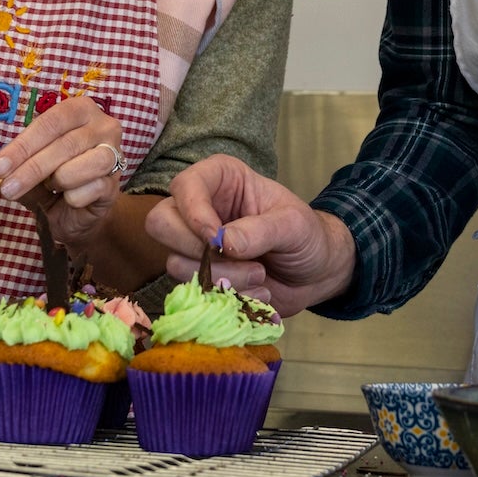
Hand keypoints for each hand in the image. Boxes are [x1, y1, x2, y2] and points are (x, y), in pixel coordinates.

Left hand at [0, 95, 128, 248]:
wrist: (77, 214)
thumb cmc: (52, 179)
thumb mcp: (30, 166)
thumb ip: (15, 163)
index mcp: (80, 110)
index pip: (49, 123)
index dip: (22, 146)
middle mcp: (103, 126)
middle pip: (63, 145)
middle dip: (29, 169)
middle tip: (7, 188)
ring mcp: (114, 154)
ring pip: (76, 168)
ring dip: (54, 182)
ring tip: (50, 187)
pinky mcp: (115, 184)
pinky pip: (87, 191)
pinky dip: (71, 199)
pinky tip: (70, 198)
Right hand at [145, 155, 356, 317]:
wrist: (316, 273)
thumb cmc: (306, 235)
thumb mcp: (293, 224)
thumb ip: (261, 230)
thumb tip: (223, 243)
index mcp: (220, 179)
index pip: (183, 186)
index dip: (193, 213)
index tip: (215, 238)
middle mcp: (200, 209)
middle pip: (160, 223)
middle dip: (197, 249)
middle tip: (237, 257)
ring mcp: (196, 246)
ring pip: (176, 263)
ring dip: (221, 277)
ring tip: (259, 274)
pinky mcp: (200, 278)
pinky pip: (193, 291)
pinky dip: (226, 296)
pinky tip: (256, 292)